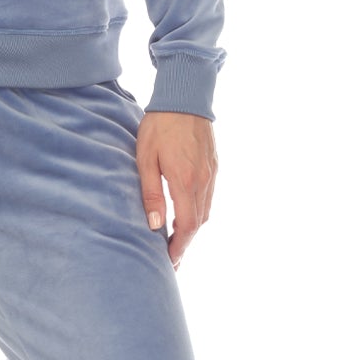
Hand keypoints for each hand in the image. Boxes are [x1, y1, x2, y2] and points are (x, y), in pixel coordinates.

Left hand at [138, 110, 216, 268]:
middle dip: (185, 243)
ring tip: (175, 240)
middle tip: (171, 259)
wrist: (185, 97)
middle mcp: (203, 181)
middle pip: (198, 223)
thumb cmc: (159, 126)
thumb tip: (154, 224)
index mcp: (185, 181)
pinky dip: (198, 212)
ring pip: (206, 212)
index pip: (186, 226)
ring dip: (192, 229)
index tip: (169, 262)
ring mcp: (212, 174)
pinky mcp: (214, 167)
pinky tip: (184, 214)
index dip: (179, 247)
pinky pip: (209, 198)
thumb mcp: (145, 158)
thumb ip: (151, 193)